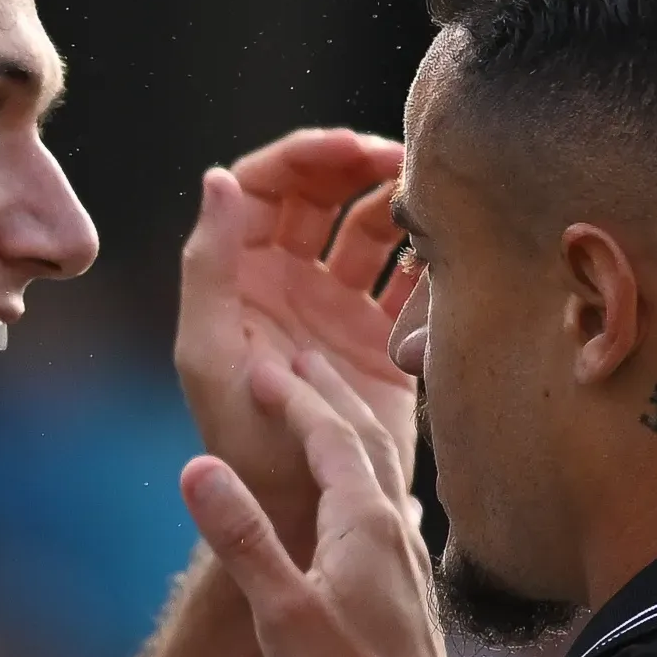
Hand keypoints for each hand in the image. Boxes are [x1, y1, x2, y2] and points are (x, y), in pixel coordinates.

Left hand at [174, 129, 416, 559]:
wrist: (302, 509)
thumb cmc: (243, 439)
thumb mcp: (210, 352)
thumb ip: (209, 266)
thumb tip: (220, 178)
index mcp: (241, 274)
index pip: (269, 186)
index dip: (307, 155)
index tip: (352, 147)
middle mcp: (290, 279)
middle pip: (323, 193)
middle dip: (358, 165)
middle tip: (403, 160)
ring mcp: (338, 305)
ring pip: (370, 227)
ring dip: (398, 204)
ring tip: (432, 199)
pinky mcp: (381, 335)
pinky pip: (409, 279)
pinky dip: (428, 256)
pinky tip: (448, 248)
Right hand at [182, 350, 450, 656]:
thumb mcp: (281, 611)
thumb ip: (242, 536)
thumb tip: (198, 466)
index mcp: (362, 520)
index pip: (327, 435)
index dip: (293, 398)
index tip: (261, 367)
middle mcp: (392, 525)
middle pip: (365, 438)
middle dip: (330, 394)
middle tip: (301, 359)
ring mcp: (405, 553)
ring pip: (382, 467)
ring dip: (351, 427)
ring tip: (327, 407)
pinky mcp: (406, 581)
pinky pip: (385, 498)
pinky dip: (364, 468)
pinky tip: (362, 489)